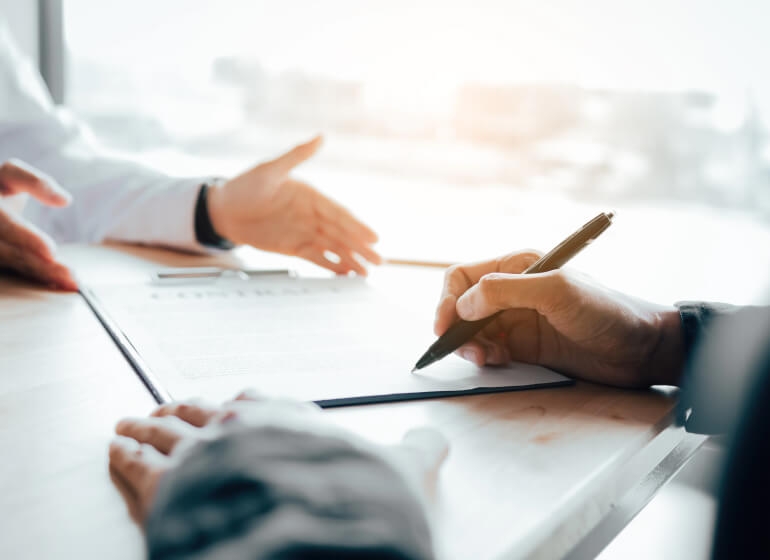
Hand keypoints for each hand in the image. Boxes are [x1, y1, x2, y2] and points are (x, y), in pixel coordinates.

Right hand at [0, 159, 76, 290]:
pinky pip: (19, 270)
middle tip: (70, 275)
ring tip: (72, 281)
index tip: (51, 251)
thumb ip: (36, 182)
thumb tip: (65, 200)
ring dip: (44, 275)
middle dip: (42, 265)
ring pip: (16, 264)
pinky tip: (62, 283)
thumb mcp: (12, 174)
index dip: (28, 238)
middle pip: (13, 252)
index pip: (7, 225)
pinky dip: (40, 277)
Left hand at [109, 391, 447, 522]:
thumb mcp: (407, 474)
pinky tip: (115, 450)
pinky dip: (125, 457)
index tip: (226, 406)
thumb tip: (435, 438)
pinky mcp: (174, 492)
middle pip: (204, 414)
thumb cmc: (370, 509)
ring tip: (126, 425)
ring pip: (166, 433)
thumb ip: (419, 450)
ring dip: (144, 428)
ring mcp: (209, 456)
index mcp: (297, 421)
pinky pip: (140, 469)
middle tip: (158, 411)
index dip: (238, 406)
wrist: (332, 547)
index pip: (259, 403)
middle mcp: (249, 428)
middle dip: (179, 413)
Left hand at [207, 136, 380, 274]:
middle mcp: (313, 215)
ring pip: (334, 248)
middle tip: (379, 260)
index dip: (356, 227)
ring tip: (367, 273)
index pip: (339, 213)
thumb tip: (320, 137)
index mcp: (312, 196)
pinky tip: (347, 273)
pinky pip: (318, 258)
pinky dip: (332, 266)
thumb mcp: (270, 170)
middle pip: (342, 234)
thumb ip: (296, 155)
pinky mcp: (295, 246)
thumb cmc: (244, 186)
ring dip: (351, 259)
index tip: (372, 238)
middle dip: (361, 248)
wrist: (223, 210)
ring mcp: (305, 232)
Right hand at [434, 250, 685, 387]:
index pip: (463, 276)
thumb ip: (505, 291)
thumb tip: (463, 305)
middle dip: (455, 327)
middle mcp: (512, 291)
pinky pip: (489, 349)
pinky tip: (498, 362)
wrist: (641, 348)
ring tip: (485, 359)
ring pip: (472, 330)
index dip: (447, 299)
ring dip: (468, 345)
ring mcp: (517, 319)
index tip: (445, 325)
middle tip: (465, 350)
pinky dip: (484, 357)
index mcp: (517, 266)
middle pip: (462, 305)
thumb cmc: (605, 311)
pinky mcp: (524, 346)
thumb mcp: (555, 292)